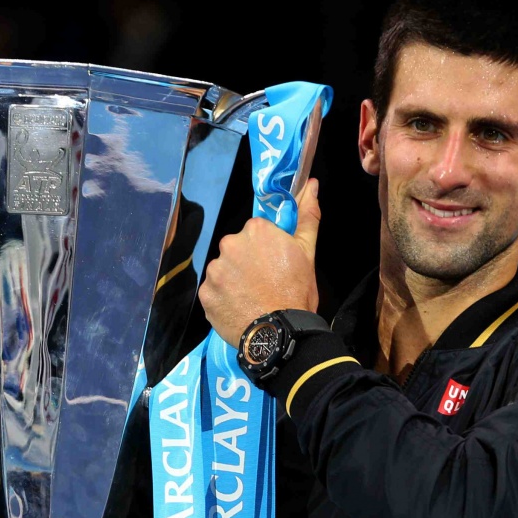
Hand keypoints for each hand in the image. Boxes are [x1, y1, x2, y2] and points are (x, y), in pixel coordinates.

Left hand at [199, 179, 320, 345]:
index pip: (257, 232)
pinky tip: (240, 308)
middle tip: (265, 284)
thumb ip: (307, 216)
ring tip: (252, 299)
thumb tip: (312, 183)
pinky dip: (224, 299)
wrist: (281, 334)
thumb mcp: (308, 252)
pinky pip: (214, 292)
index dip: (267, 249)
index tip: (276, 265)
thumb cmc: (296, 291)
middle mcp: (229, 244)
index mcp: (255, 230)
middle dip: (247, 263)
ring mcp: (215, 271)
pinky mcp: (205, 294)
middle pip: (237, 249)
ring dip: (234, 281)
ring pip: (224, 270)